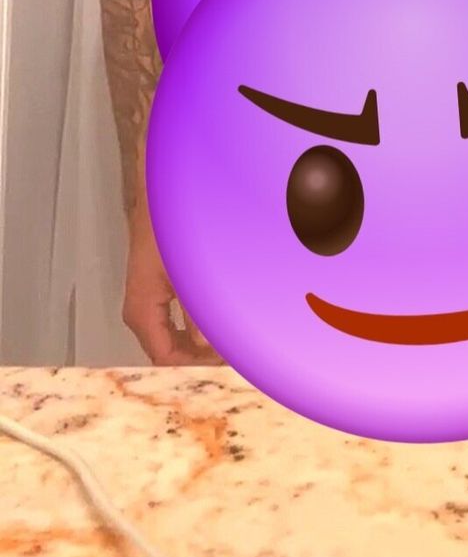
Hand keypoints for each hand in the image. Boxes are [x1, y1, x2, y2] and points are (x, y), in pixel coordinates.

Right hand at [123, 203, 222, 365]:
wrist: (162, 191)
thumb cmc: (170, 227)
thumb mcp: (187, 273)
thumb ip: (198, 314)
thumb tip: (212, 349)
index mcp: (142, 310)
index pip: (165, 358)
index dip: (195, 366)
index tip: (225, 364)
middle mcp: (142, 308)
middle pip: (169, 348)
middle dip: (201, 354)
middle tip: (235, 351)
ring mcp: (152, 295)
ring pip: (177, 332)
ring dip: (203, 336)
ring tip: (234, 333)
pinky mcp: (163, 282)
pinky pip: (180, 314)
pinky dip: (200, 319)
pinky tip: (222, 313)